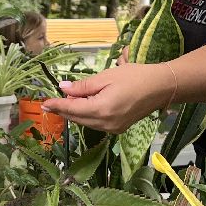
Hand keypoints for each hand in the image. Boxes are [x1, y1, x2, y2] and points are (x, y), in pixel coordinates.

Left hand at [41, 63, 171, 132]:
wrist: (161, 87)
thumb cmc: (135, 77)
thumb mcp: (106, 77)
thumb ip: (83, 86)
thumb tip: (63, 89)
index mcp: (101, 109)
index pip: (71, 109)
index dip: (56, 105)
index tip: (44, 102)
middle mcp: (105, 124)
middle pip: (76, 118)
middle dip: (64, 109)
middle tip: (53, 99)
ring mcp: (113, 129)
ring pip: (85, 123)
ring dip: (75, 112)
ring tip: (69, 99)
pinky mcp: (118, 129)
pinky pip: (96, 124)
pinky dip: (87, 115)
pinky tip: (85, 104)